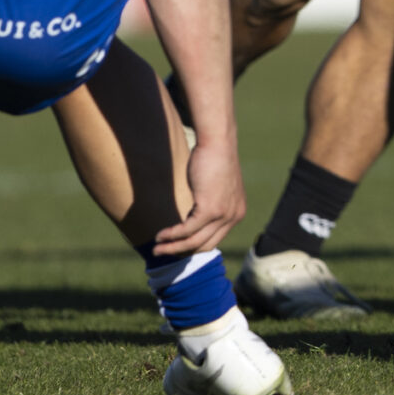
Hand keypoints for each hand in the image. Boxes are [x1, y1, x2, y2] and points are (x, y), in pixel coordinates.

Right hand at [147, 132, 243, 257]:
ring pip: (195, 241)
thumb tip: (192, 215)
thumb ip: (209, 203)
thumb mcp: (215, 187)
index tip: (176, 248)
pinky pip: (188, 230)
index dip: (194, 246)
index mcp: (237, 213)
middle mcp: (234, 217)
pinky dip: (172, 235)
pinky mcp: (211, 209)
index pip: (214, 239)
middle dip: (182, 252)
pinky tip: (160, 235)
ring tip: (156, 249)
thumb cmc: (213, 158)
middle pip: (205, 246)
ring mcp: (224, 215)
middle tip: (162, 252)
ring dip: (173, 248)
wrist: (217, 141)